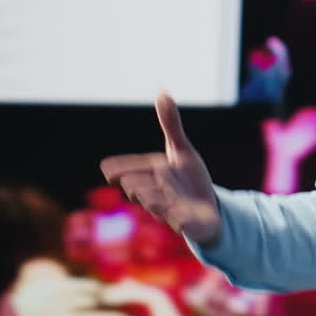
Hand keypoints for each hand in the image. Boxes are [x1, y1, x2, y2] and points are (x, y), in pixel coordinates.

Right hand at [101, 93, 221, 245]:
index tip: (107, 169)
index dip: (121, 169)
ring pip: (160, 208)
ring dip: (155, 204)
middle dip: (137, 187)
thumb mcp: (181, 150)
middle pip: (142, 190)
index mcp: (155, 176)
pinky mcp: (193, 224)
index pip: (132, 170)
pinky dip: (182, 222)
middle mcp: (161, 194)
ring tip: (153, 200)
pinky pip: (185, 224)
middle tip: (131, 183)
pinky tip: (181, 220)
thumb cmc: (189, 180)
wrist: (209, 209)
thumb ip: (170, 124)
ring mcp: (175, 211)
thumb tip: (161, 91)